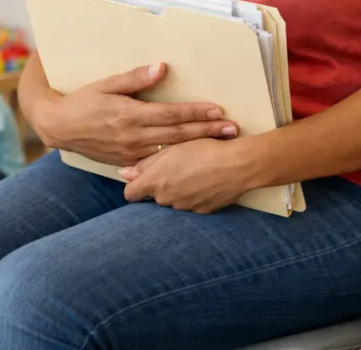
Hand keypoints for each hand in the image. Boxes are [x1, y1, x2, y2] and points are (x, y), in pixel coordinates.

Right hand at [36, 63, 238, 166]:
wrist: (58, 127)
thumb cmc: (82, 101)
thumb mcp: (106, 84)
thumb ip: (135, 78)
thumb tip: (162, 68)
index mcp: (129, 115)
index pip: (171, 114)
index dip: (196, 112)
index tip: (218, 110)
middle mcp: (133, 136)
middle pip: (177, 134)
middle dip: (206, 131)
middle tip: (232, 130)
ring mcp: (130, 152)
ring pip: (170, 150)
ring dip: (197, 146)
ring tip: (220, 144)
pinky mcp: (126, 162)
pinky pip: (156, 162)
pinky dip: (176, 159)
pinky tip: (193, 158)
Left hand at [120, 138, 260, 213]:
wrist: (237, 165)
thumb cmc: (202, 150)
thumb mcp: (170, 150)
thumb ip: (145, 164)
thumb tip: (124, 174)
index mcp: (155, 183)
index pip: (130, 194)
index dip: (134, 186)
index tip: (141, 178)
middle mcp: (166, 199)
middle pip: (154, 196)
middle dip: (160, 185)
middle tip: (175, 168)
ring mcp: (184, 208)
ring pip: (173, 200)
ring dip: (178, 190)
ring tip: (193, 172)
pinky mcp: (202, 212)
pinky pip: (191, 204)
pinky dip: (194, 195)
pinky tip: (205, 181)